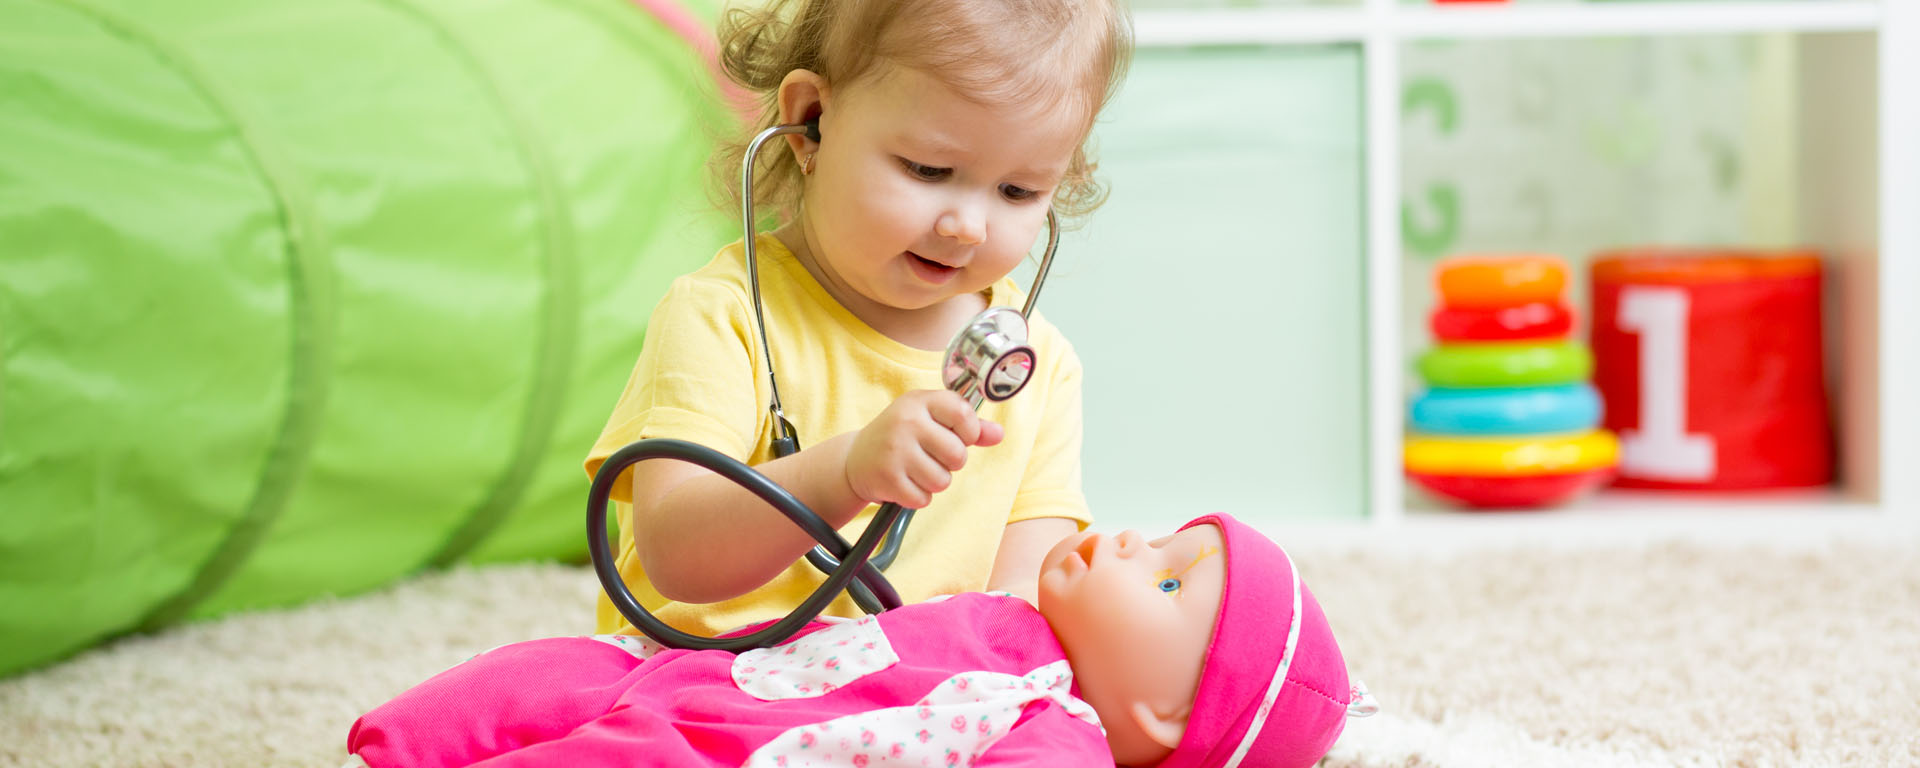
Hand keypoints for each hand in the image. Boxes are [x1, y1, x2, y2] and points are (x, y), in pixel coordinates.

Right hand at [845, 390, 1004, 507]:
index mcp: (919, 401)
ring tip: (916, 470)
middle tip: (932, 456)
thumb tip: (999, 434)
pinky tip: (905, 482)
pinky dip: (918, 496)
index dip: (969, 431)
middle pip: (957, 454)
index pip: (962, 413)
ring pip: (943, 480)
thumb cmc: (902, 436)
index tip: (959, 436)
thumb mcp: (930, 421)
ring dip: (934, 481)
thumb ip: (967, 426)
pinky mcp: (887, 478)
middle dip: (951, 462)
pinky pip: (924, 498)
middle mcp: (906, 422)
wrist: (855, 459)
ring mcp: (895, 450)